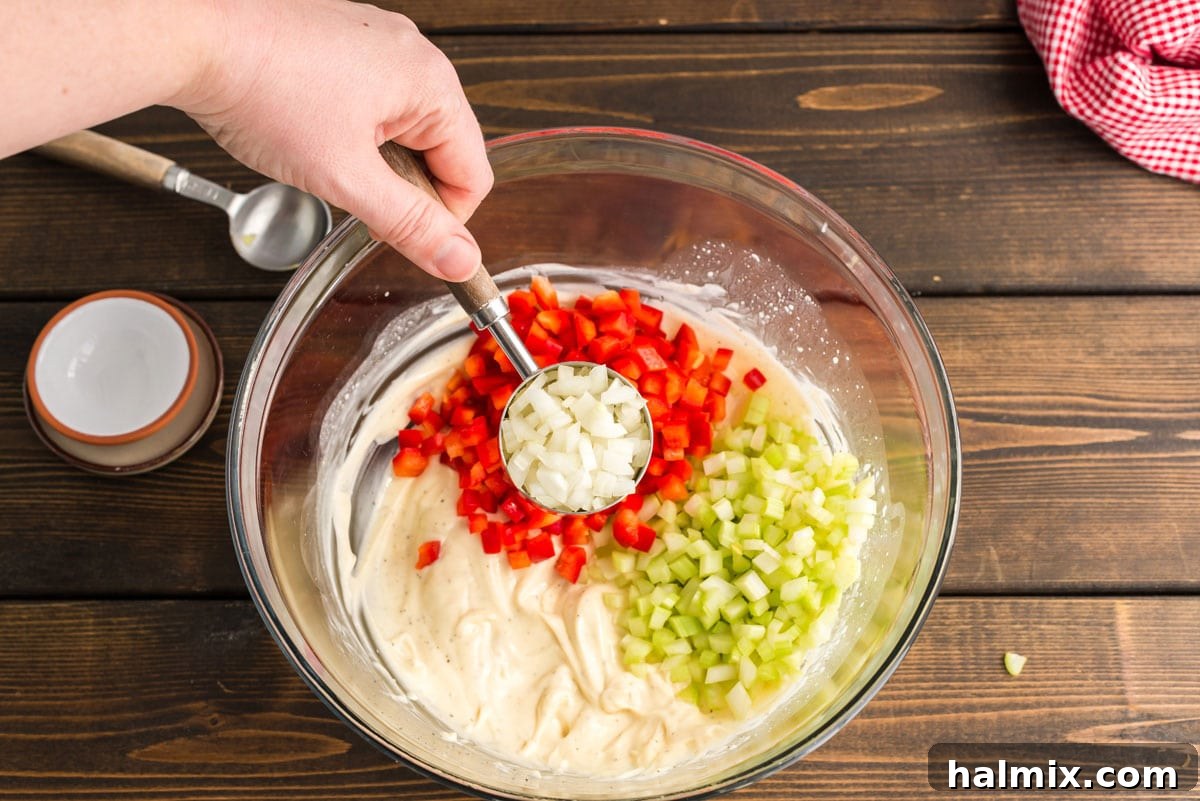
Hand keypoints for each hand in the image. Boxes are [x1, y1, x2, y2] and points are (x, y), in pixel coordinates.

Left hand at [181, 0, 491, 280]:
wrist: (190, 33)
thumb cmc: (262, 89)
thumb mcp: (346, 179)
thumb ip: (411, 225)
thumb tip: (460, 260)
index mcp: (432, 84)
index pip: (472, 176)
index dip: (442, 222)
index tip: (404, 239)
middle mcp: (412, 54)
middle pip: (440, 152)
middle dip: (401, 187)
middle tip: (351, 195)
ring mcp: (376, 42)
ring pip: (401, 129)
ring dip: (372, 160)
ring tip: (321, 158)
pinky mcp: (342, 41)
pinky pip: (369, 102)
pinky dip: (347, 130)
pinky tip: (307, 132)